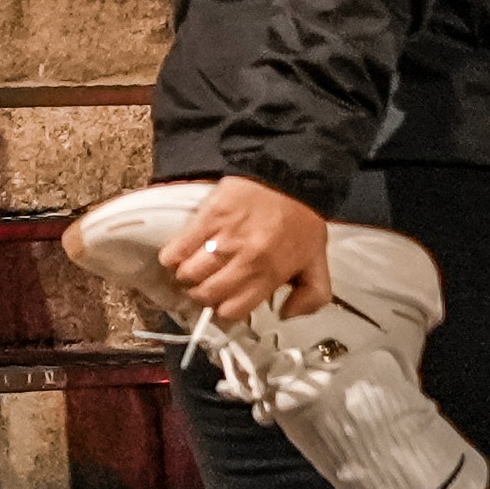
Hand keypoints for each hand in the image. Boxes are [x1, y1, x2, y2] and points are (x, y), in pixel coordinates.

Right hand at [163, 179, 335, 316]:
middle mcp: (245, 260)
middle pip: (206, 293)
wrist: (289, 174)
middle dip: (201, 295)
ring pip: (190, 273)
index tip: (222, 302)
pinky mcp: (209, 216)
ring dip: (186, 277)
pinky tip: (175, 257)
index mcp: (270, 274)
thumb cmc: (301, 218)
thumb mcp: (317, 261)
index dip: (224, 310)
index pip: (233, 310)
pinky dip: (171, 257)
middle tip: (202, 287)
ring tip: (189, 271)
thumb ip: (312, 295)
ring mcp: (224, 238)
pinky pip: (179, 247)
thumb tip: (286, 314)